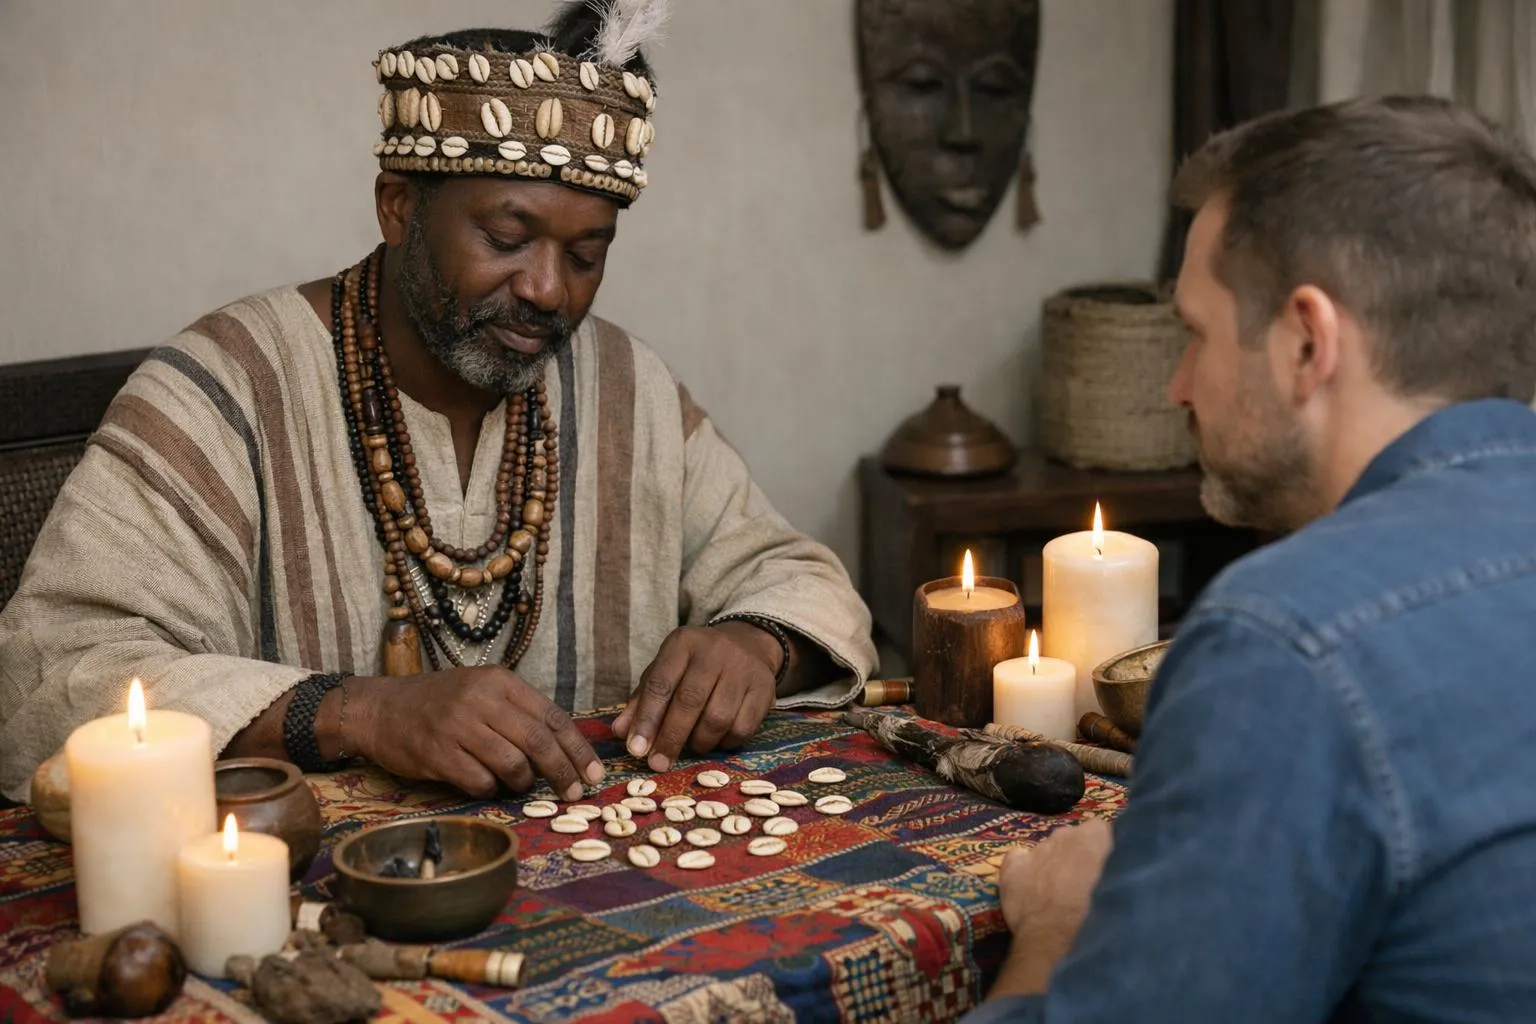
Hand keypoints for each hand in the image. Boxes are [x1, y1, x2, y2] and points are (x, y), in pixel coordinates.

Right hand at [348, 667, 603, 801]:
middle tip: (575, 792)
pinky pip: (480, 781)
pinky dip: (490, 789)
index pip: (552, 716)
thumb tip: (564, 749)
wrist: (379, 708)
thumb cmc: (438, 702)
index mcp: (499, 681)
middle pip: (538, 741)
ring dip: (523, 782)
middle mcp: (480, 700)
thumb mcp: (481, 691)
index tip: (595, 771)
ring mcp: (457, 727)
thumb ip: (519, 713)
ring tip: (520, 784)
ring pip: (512, 764)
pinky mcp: (437, 754)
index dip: (577, 747)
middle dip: (563, 771)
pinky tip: (485, 783)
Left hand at [610, 624, 778, 771]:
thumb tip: (620, 732)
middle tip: (657, 763)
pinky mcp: (765, 689)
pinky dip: (725, 743)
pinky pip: (743, 729)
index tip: (636, 749)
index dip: (646, 719)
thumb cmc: (694, 666)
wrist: (746, 646)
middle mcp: (715, 651)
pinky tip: (716, 739)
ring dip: (699, 742)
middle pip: (690, 702)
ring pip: (718, 719)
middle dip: (671, 738)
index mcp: (683, 643)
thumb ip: (642, 701)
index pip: (661, 683)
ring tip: (691, 745)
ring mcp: (744, 669)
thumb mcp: (664, 671)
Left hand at [990, 819, 1113, 995]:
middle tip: (1082, 886)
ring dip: (1052, 866)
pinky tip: (1029, 888)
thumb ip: (1120, 869)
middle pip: (1072, 840)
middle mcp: (1066, 833)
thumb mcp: (1124, 889)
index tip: (1104, 870)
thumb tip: (1119, 871)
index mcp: (1097, 835)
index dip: (1102, 852)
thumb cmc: (1101, 916)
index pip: (1101, 832)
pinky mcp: (1013, 865)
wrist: (1060, 939)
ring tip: (1056, 896)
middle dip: (1076, 857)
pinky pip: (1018, 859)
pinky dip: (1023, 869)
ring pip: (1047, 850)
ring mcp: (1037, 847)